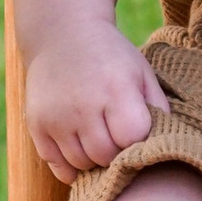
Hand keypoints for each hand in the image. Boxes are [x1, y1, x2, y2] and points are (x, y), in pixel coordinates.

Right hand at [24, 15, 168, 182]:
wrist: (63, 34)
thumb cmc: (111, 58)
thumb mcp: (141, 72)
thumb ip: (158, 108)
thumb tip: (165, 147)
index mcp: (115, 89)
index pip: (132, 139)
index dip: (138, 140)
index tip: (136, 129)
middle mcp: (82, 105)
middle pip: (105, 156)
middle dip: (116, 152)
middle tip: (117, 136)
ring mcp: (56, 117)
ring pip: (81, 164)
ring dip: (94, 159)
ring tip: (99, 138)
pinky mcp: (36, 125)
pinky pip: (58, 167)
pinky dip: (71, 167)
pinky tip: (80, 148)